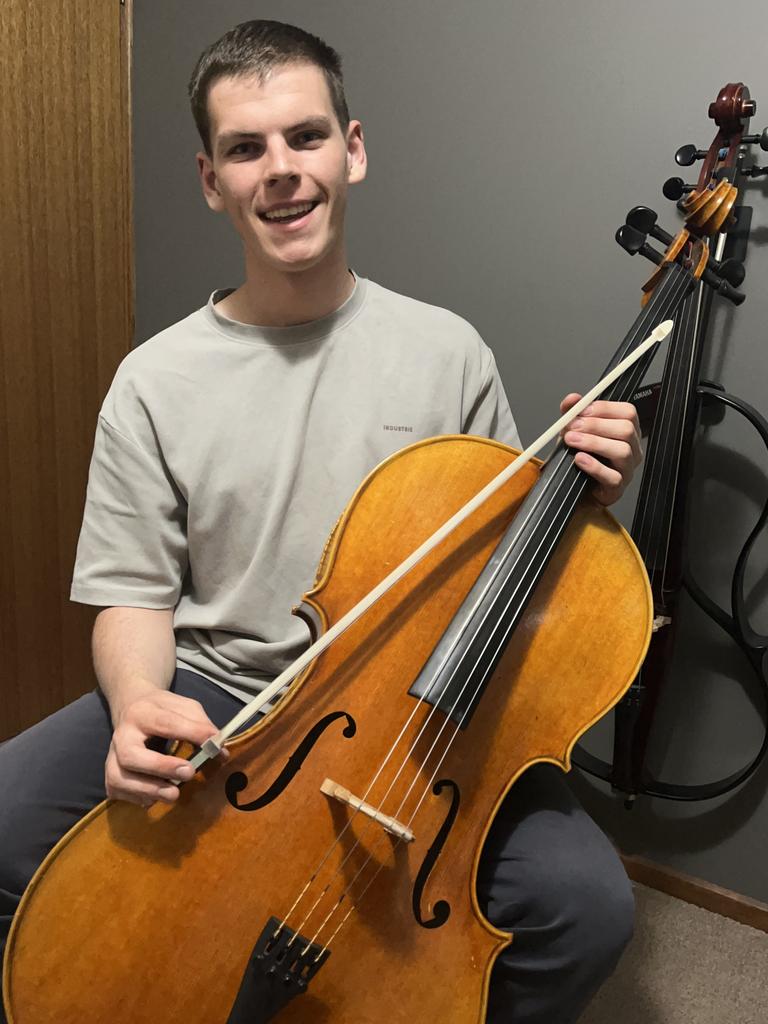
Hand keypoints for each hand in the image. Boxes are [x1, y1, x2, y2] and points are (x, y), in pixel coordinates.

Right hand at [105, 688, 225, 807]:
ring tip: (174, 793)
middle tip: (188, 772)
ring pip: (119, 778)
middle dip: (160, 767)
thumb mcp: (184, 707)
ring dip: (148, 789)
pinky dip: (137, 798)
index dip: (190, 733)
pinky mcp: (109, 775)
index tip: (212, 744)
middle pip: (130, 755)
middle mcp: (122, 734)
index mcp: (142, 712)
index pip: (164, 722)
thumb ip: (202, 725)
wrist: (131, 706)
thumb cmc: (162, 710)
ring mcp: (112, 756)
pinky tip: (155, 796)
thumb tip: (220, 752)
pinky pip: (117, 791)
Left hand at [560, 393, 641, 505]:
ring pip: (622, 451)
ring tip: (572, 441)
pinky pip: (613, 477)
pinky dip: (594, 466)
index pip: (628, 412)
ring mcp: (627, 468)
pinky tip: (580, 460)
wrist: (573, 486)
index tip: (582, 410)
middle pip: (626, 430)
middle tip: (573, 426)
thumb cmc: (580, 457)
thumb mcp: (574, 430)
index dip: (604, 408)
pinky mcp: (617, 488)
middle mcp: (632, 448)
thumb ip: (573, 413)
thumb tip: (572, 398)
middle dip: (596, 425)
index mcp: (626, 430)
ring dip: (594, 443)